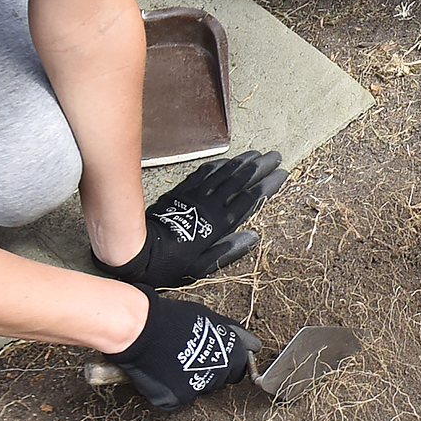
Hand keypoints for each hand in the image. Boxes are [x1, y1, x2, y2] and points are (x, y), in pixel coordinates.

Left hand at [95, 150, 285, 288]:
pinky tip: (226, 161)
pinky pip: (203, 173)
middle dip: (259, 166)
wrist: (138, 252)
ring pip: (223, 173)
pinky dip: (217, 165)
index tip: (282, 174)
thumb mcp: (202, 266)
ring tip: (256, 154)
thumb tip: (253, 236)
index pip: (249, 199)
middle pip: (239, 180)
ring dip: (241, 162)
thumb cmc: (170, 264)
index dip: (267, 185)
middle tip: (275, 156)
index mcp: (218, 224)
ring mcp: (195, 196)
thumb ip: (228, 250)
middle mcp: (210, 205)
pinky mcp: (181, 192)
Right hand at [106, 292, 253, 409]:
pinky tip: (161, 372)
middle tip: (194, 358)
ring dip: (191, 380)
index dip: (232, 361)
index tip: (225, 358)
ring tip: (174, 362)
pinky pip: (177, 398)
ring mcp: (197, 388)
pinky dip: (170, 389)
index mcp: (231, 354)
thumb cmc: (173, 319)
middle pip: (221, 380)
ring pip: (200, 389)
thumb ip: (228, 334)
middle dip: (213, 372)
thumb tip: (243, 340)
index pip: (241, 366)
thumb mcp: (211, 319)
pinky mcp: (177, 399)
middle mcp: (219, 374)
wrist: (143, 330)